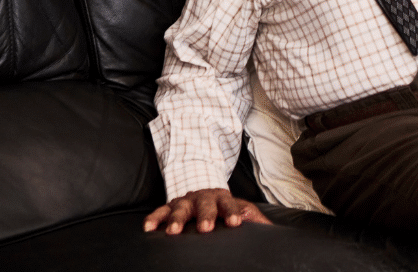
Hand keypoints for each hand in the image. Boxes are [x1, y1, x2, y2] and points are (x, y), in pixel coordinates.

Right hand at [142, 188, 270, 234]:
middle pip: (205, 204)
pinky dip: (154, 218)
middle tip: (206, 228)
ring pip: (180, 207)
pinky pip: (160, 211)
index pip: (231, 204)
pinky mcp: (170, 206)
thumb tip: (268, 230)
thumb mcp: (241, 209)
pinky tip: (148, 228)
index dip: (233, 212)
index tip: (236, 222)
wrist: (204, 186)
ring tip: (173, 231)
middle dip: (205, 215)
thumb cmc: (224, 207)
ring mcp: (186, 200)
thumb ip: (253, 218)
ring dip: (176, 218)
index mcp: (223, 198)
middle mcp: (203, 197)